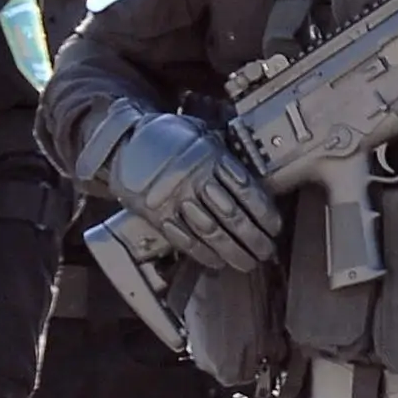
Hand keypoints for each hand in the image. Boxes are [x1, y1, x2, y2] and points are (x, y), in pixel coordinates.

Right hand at [100, 110, 278, 271]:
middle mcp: (194, 179)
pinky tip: (217, 261)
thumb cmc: (168, 138)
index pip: (246, 189)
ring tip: (248, 262)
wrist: (121, 142)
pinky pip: (183, 238)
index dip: (265, 212)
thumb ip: (225, 154)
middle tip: (267, 251)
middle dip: (254, 238)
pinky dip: (203, 254)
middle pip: (232, 215)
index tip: (275, 227)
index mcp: (210, 157)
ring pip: (210, 231)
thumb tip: (255, 174)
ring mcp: (174, 198)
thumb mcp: (201, 134)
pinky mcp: (155, 214)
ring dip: (233, 251)